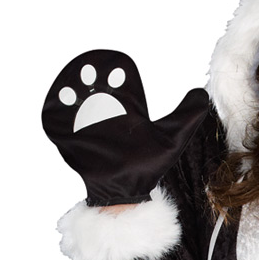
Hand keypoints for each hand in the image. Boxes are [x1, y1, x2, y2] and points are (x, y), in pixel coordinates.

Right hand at [41, 49, 208, 205]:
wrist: (125, 193)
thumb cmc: (147, 167)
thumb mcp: (171, 138)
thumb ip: (187, 116)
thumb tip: (203, 93)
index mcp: (128, 109)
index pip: (120, 82)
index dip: (117, 72)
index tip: (119, 65)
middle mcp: (106, 113)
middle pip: (94, 86)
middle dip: (90, 76)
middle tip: (92, 71)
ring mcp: (87, 126)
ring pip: (74, 100)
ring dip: (71, 90)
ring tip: (73, 87)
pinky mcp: (72, 139)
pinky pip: (59, 121)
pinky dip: (55, 110)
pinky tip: (59, 103)